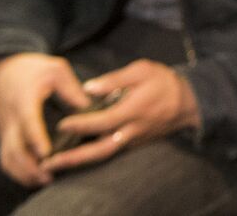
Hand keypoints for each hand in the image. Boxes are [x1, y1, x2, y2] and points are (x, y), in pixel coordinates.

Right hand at [0, 53, 88, 187]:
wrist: (3, 71)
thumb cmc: (34, 70)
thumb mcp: (56, 69)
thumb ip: (71, 88)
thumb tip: (88, 108)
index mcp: (24, 100)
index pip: (28, 122)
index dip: (36, 138)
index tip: (47, 153)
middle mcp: (11, 119)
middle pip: (14, 147)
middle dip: (30, 165)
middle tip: (50, 175)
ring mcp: (5, 130)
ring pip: (8, 158)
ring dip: (23, 172)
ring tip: (46, 180)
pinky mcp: (5, 138)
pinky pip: (6, 159)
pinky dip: (17, 172)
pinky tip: (36, 177)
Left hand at [40, 59, 198, 175]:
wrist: (188, 102)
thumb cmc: (163, 82)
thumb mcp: (142, 70)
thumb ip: (115, 79)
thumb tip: (88, 88)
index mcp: (133, 110)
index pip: (103, 122)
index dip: (82, 125)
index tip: (62, 124)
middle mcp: (131, 130)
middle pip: (100, 149)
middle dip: (74, 158)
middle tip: (48, 163)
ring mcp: (132, 140)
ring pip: (103, 155)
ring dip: (78, 162)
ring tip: (55, 165)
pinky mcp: (132, 144)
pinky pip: (109, 152)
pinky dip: (90, 156)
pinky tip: (73, 155)